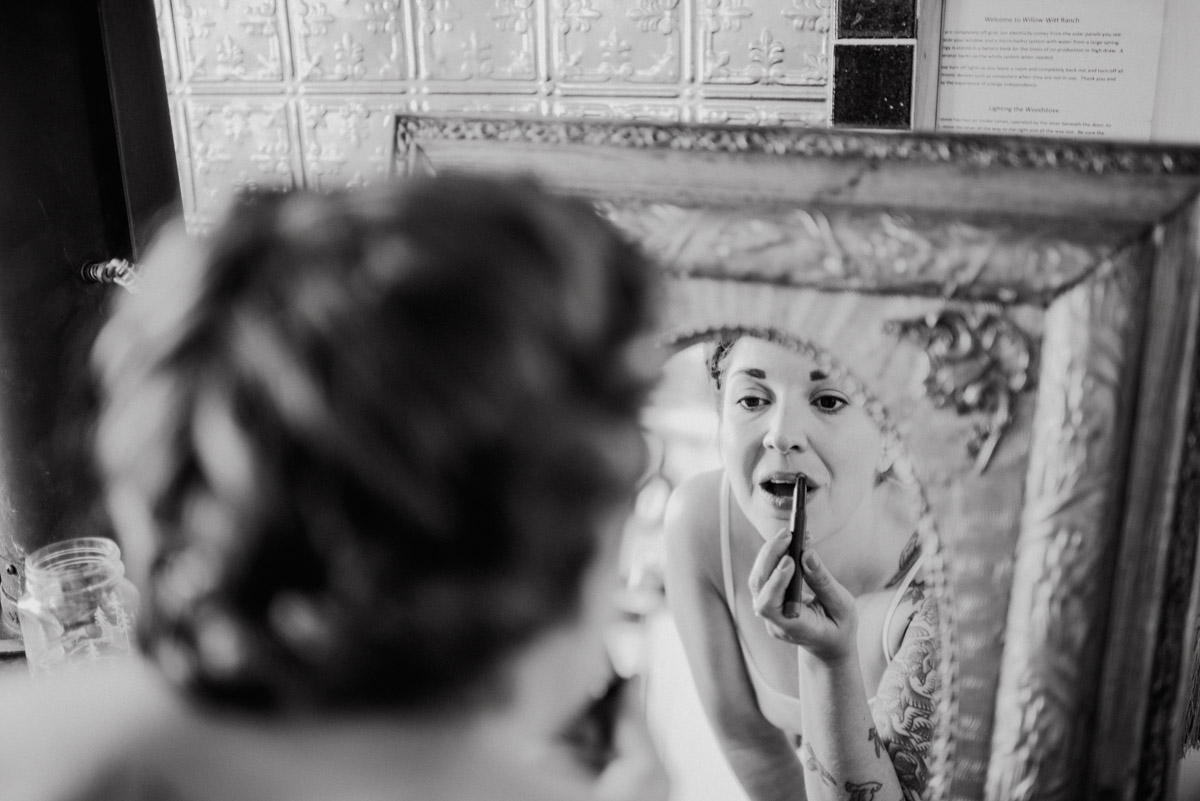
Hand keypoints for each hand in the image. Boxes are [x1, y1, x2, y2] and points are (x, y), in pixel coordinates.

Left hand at [748, 528, 857, 664]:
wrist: (828, 646)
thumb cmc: (839, 628)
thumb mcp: (842, 607)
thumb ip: (824, 583)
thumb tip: (807, 554)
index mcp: (794, 628)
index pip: (770, 606)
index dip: (775, 581)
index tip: (789, 559)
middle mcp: (774, 620)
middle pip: (759, 587)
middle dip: (770, 557)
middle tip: (788, 534)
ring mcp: (769, 611)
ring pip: (758, 579)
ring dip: (771, 553)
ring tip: (789, 533)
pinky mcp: (770, 599)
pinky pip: (765, 576)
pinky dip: (775, 556)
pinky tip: (789, 542)